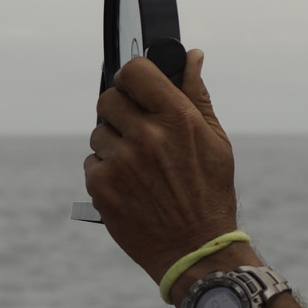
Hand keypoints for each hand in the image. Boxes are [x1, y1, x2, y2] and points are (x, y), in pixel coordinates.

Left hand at [81, 49, 239, 286]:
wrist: (195, 250)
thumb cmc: (208, 193)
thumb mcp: (215, 140)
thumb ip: (196, 94)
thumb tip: (191, 56)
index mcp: (177, 118)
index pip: (135, 71)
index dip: (132, 77)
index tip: (135, 88)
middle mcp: (146, 136)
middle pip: (108, 99)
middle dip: (120, 111)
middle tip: (137, 130)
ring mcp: (121, 163)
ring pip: (99, 133)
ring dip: (113, 144)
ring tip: (139, 166)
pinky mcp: (101, 187)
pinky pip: (92, 163)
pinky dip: (106, 172)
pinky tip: (129, 186)